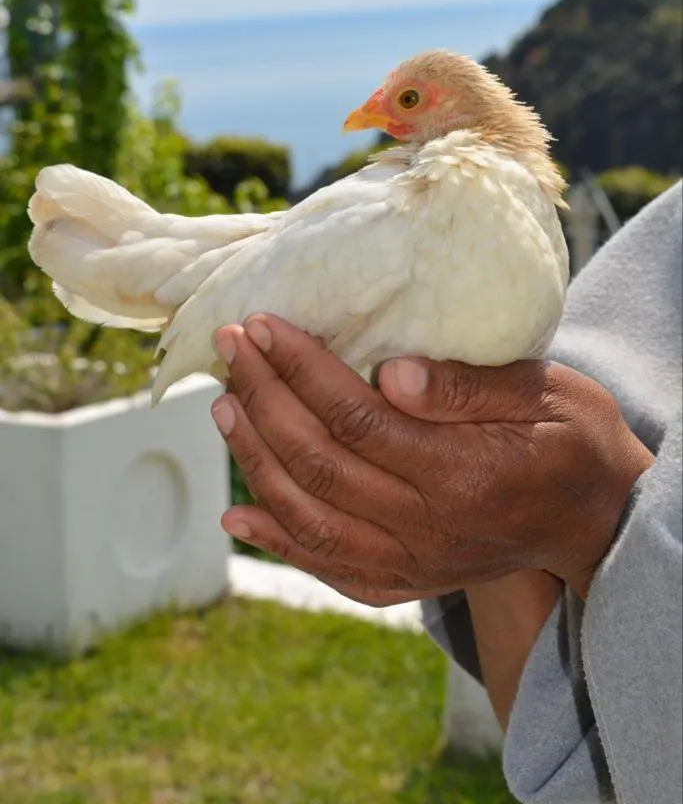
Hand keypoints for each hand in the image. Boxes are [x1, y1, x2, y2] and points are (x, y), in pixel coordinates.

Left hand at [211, 315, 652, 603]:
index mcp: (463, 475)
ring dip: (256, 459)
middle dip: (264, 399)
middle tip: (232, 346)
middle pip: (320, 465)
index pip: (358, 419)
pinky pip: (327, 565)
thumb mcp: (544, 394)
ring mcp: (412, 563)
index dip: (301, 369)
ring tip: (224, 404)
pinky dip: (277, 541)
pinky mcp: (404, 581)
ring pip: (309, 518)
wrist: (594, 516)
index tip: (264, 325)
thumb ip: (467, 387)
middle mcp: (428, 529)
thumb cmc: (571, 437)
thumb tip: (392, 371)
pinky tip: (238, 515)